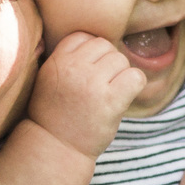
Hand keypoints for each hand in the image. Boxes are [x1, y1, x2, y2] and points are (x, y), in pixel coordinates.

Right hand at [29, 32, 143, 160]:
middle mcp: (74, 69)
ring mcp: (92, 84)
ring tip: (110, 93)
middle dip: (108, 63)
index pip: (83, 36)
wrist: (57, 147)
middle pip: (105, 45)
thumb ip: (68, 59)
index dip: (91, 52)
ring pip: (121, 60)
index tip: (90, 71)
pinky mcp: (110, 101)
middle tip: (102, 85)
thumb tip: (99, 42)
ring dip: (121, 75)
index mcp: (57, 61)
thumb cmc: (56, 114)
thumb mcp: (49, 79)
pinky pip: (136, 77)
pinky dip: (135, 85)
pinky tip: (125, 96)